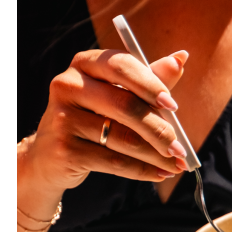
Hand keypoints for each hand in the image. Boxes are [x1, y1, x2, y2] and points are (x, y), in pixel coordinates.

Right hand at [22, 49, 190, 194]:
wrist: (50, 157)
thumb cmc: (92, 118)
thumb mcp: (117, 94)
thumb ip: (147, 79)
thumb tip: (181, 57)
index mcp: (85, 63)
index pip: (122, 66)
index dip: (151, 84)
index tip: (173, 105)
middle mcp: (68, 85)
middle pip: (125, 106)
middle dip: (159, 129)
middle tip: (181, 147)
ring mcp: (63, 118)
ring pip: (123, 138)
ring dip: (156, 155)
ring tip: (177, 165)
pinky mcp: (64, 149)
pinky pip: (113, 161)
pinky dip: (141, 170)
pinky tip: (159, 174)